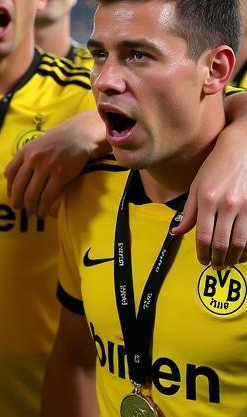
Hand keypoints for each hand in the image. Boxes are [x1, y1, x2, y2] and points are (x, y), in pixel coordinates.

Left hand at [5, 110, 106, 218]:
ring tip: (31, 214)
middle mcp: (32, 159)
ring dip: (30, 207)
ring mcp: (46, 167)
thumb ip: (25, 158)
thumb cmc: (57, 141)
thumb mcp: (35, 145)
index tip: (11, 197)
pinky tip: (43, 213)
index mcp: (24, 151)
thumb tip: (15, 177)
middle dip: (17, 201)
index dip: (9, 188)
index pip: (10, 173)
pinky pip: (48, 196)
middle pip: (19, 186)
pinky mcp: (60, 175)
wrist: (78, 135)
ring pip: (32, 194)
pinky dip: (43, 208)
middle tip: (19, 209)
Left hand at [174, 120, 246, 266]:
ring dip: (234, 258)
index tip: (202, 260)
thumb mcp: (196, 187)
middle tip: (215, 267)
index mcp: (207, 199)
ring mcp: (246, 206)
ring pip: (241, 243)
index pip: (204, 236)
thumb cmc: (215, 167)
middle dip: (218, 260)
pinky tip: (243, 253)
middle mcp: (227, 204)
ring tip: (228, 263)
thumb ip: (188, 212)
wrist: (240, 150)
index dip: (203, 253)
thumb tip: (177, 232)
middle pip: (223, 243)